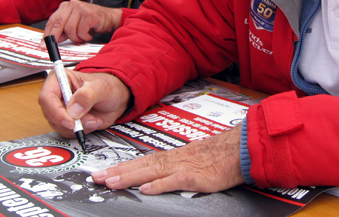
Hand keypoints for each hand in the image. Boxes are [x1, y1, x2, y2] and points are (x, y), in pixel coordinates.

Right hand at [38, 70, 130, 136]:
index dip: (55, 111)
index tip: (70, 121)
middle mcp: (57, 95)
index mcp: (60, 79)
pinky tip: (92, 121)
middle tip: (89, 120)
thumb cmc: (108, 87)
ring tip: (94, 118)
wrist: (117, 99)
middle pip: (50, 114)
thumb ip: (87, 95)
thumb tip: (73, 110)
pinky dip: (81, 131)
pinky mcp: (67, 121)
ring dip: (79, 127)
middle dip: (71, 122)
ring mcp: (61, 109)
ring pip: (59, 126)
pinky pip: (67, 132)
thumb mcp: (101, 87)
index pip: (47, 97)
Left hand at [43, 0, 121, 43]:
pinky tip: (89, 35)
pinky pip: (81, 30)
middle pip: (58, 23)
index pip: (52, 20)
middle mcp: (71, 5)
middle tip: (55, 47)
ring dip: (76, 38)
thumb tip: (52, 40)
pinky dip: (85, 36)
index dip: (47, 34)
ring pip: (70, 29)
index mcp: (65, 7)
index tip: (43, 44)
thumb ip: (63, 30)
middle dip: (56, 37)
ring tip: (82, 38)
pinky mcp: (89, 13)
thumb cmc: (91, 22)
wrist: (109, 18)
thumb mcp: (74, 25)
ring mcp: (80, 8)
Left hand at [91, 125, 243, 194]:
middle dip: (118, 172)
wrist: (241, 148)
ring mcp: (184, 166)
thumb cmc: (221, 154)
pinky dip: (160, 184)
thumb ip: (175, 168)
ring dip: (130, 177)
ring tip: (112, 182)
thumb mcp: (194, 159)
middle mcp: (175, 159)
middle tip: (97, 178)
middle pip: (141, 165)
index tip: (104, 173)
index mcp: (174, 156)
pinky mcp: (197, 176)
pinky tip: (147, 189)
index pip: (142, 161)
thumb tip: (156, 177)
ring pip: (152, 171)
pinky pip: (175, 180)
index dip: (122, 167)